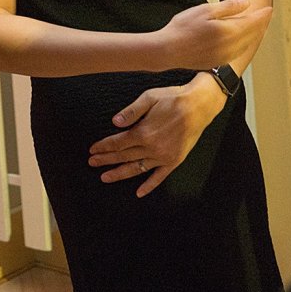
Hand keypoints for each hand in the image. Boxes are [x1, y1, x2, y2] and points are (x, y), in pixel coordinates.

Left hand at [87, 74, 225, 196]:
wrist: (199, 106)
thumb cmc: (173, 98)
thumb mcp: (149, 98)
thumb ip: (131, 111)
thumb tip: (114, 122)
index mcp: (143, 132)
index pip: (118, 143)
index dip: (104, 146)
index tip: (92, 149)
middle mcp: (152, 148)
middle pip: (124, 156)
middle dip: (106, 160)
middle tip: (92, 163)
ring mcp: (163, 156)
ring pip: (137, 169)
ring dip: (120, 173)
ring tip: (105, 178)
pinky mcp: (174, 160)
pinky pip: (159, 177)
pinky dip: (149, 186)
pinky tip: (139, 193)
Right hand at [158, 0, 271, 69]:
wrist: (167, 50)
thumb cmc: (183, 28)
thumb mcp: (205, 10)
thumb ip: (228, 7)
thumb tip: (247, 3)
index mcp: (229, 31)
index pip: (252, 22)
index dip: (262, 15)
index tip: (269, 9)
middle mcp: (231, 46)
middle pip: (252, 34)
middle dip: (260, 24)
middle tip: (266, 16)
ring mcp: (225, 56)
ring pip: (246, 45)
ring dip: (253, 35)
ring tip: (257, 27)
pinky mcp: (217, 62)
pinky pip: (237, 52)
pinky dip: (243, 44)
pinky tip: (241, 41)